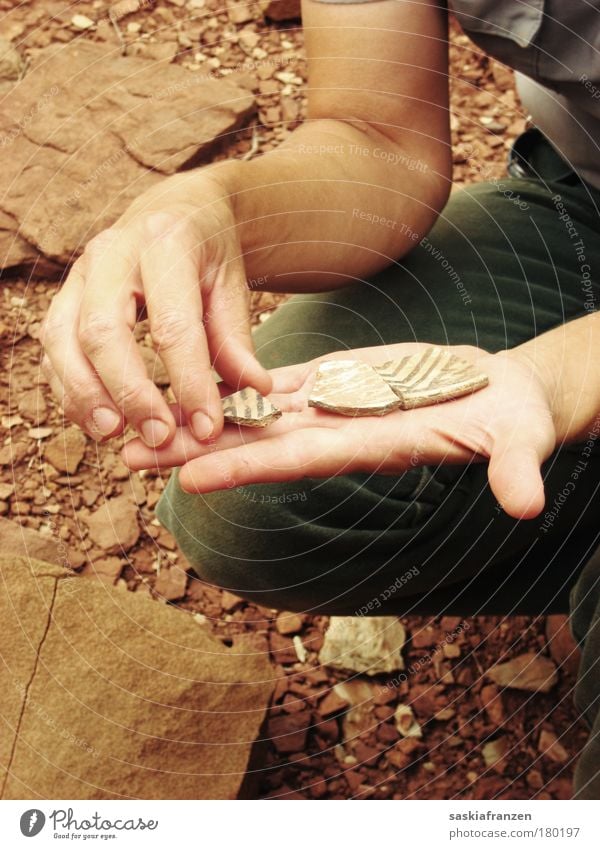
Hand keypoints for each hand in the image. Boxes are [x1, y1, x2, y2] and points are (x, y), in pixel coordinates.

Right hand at [41, 169, 270, 447]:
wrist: (175, 210)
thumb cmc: (209, 253)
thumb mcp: (233, 285)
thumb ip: (236, 339)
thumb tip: (254, 391)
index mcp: (166, 243)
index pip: (172, 322)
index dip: (189, 381)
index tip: (208, 427)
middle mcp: (112, 253)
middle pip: (102, 329)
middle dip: (128, 391)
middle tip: (158, 436)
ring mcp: (79, 273)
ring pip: (62, 337)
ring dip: (84, 394)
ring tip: (114, 434)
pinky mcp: (64, 296)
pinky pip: (52, 346)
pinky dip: (68, 388)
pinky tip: (97, 418)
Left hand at [122, 343, 557, 519]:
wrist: (504, 396)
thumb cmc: (516, 421)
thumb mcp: (519, 442)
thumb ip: (514, 469)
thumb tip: (528, 502)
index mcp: (372, 446)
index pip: (299, 461)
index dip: (246, 468)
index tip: (189, 480)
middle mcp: (339, 432)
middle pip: (256, 443)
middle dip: (194, 450)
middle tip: (127, 456)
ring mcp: (333, 406)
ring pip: (255, 412)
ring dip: (199, 415)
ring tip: (140, 418)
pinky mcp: (337, 379)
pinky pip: (277, 383)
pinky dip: (235, 383)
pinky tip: (193, 375)